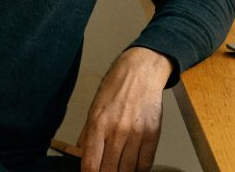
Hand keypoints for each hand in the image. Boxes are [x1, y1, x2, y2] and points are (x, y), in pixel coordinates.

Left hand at [77, 47, 172, 171]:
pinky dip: (139, 170)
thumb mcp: (94, 108)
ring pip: (128, 170)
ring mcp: (136, 134)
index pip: (90, 164)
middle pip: (109, 171)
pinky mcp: (152, 134)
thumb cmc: (116, 88)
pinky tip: (134, 168)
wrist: (140, 72)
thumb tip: (82, 155)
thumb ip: (88, 135)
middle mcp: (117, 131)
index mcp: (98, 124)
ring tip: (118, 170)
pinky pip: (145, 163)